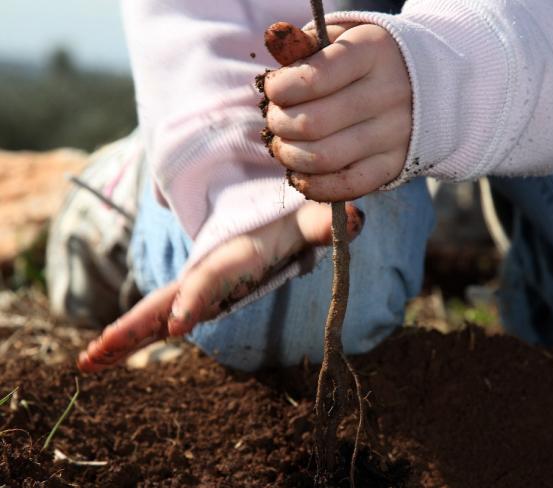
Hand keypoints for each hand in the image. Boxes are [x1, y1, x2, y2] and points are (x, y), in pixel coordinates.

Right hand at [77, 202, 363, 372]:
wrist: (270, 207)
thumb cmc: (292, 217)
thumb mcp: (310, 217)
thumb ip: (327, 221)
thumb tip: (354, 220)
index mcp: (236, 253)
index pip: (214, 277)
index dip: (198, 297)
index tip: (178, 325)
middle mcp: (210, 269)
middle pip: (168, 297)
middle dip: (136, 325)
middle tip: (97, 354)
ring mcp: (199, 283)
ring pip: (156, 309)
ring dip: (124, 335)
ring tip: (89, 363)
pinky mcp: (198, 294)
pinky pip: (163, 314)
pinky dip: (137, 333)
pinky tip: (112, 356)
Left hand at [264, 22, 411, 201]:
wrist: (423, 84)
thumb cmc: (363, 62)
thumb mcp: (339, 39)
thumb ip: (304, 45)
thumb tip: (276, 43)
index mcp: (372, 52)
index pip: (312, 78)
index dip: (280, 90)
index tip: (274, 90)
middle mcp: (388, 93)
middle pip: (312, 123)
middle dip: (280, 124)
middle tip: (276, 120)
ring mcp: (394, 133)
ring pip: (324, 158)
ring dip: (290, 155)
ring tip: (284, 145)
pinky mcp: (394, 165)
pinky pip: (348, 186)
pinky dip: (314, 185)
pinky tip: (300, 174)